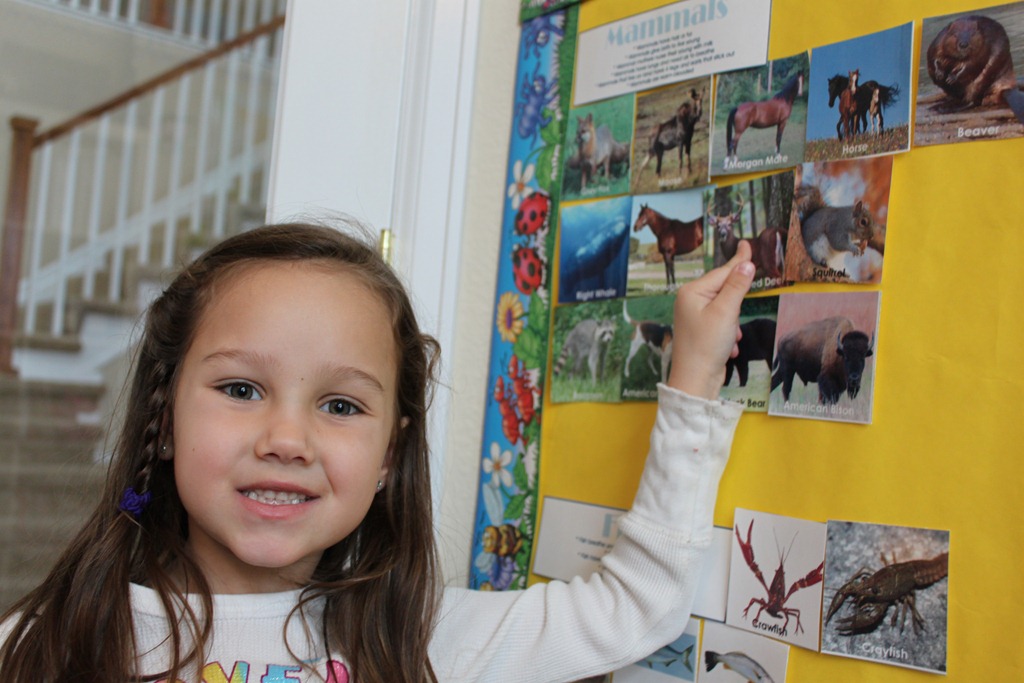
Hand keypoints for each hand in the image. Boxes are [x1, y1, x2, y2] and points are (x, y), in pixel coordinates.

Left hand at [667, 241, 755, 398]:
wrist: (695, 380)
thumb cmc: (707, 345)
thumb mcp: (726, 312)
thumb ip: (737, 286)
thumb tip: (746, 264)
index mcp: (692, 292)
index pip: (722, 272)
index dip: (738, 261)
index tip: (747, 244)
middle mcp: (690, 301)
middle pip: (723, 290)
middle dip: (735, 304)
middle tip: (734, 319)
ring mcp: (694, 316)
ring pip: (726, 309)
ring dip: (734, 322)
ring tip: (730, 337)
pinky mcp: (701, 331)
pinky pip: (723, 324)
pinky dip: (730, 334)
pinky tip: (730, 347)